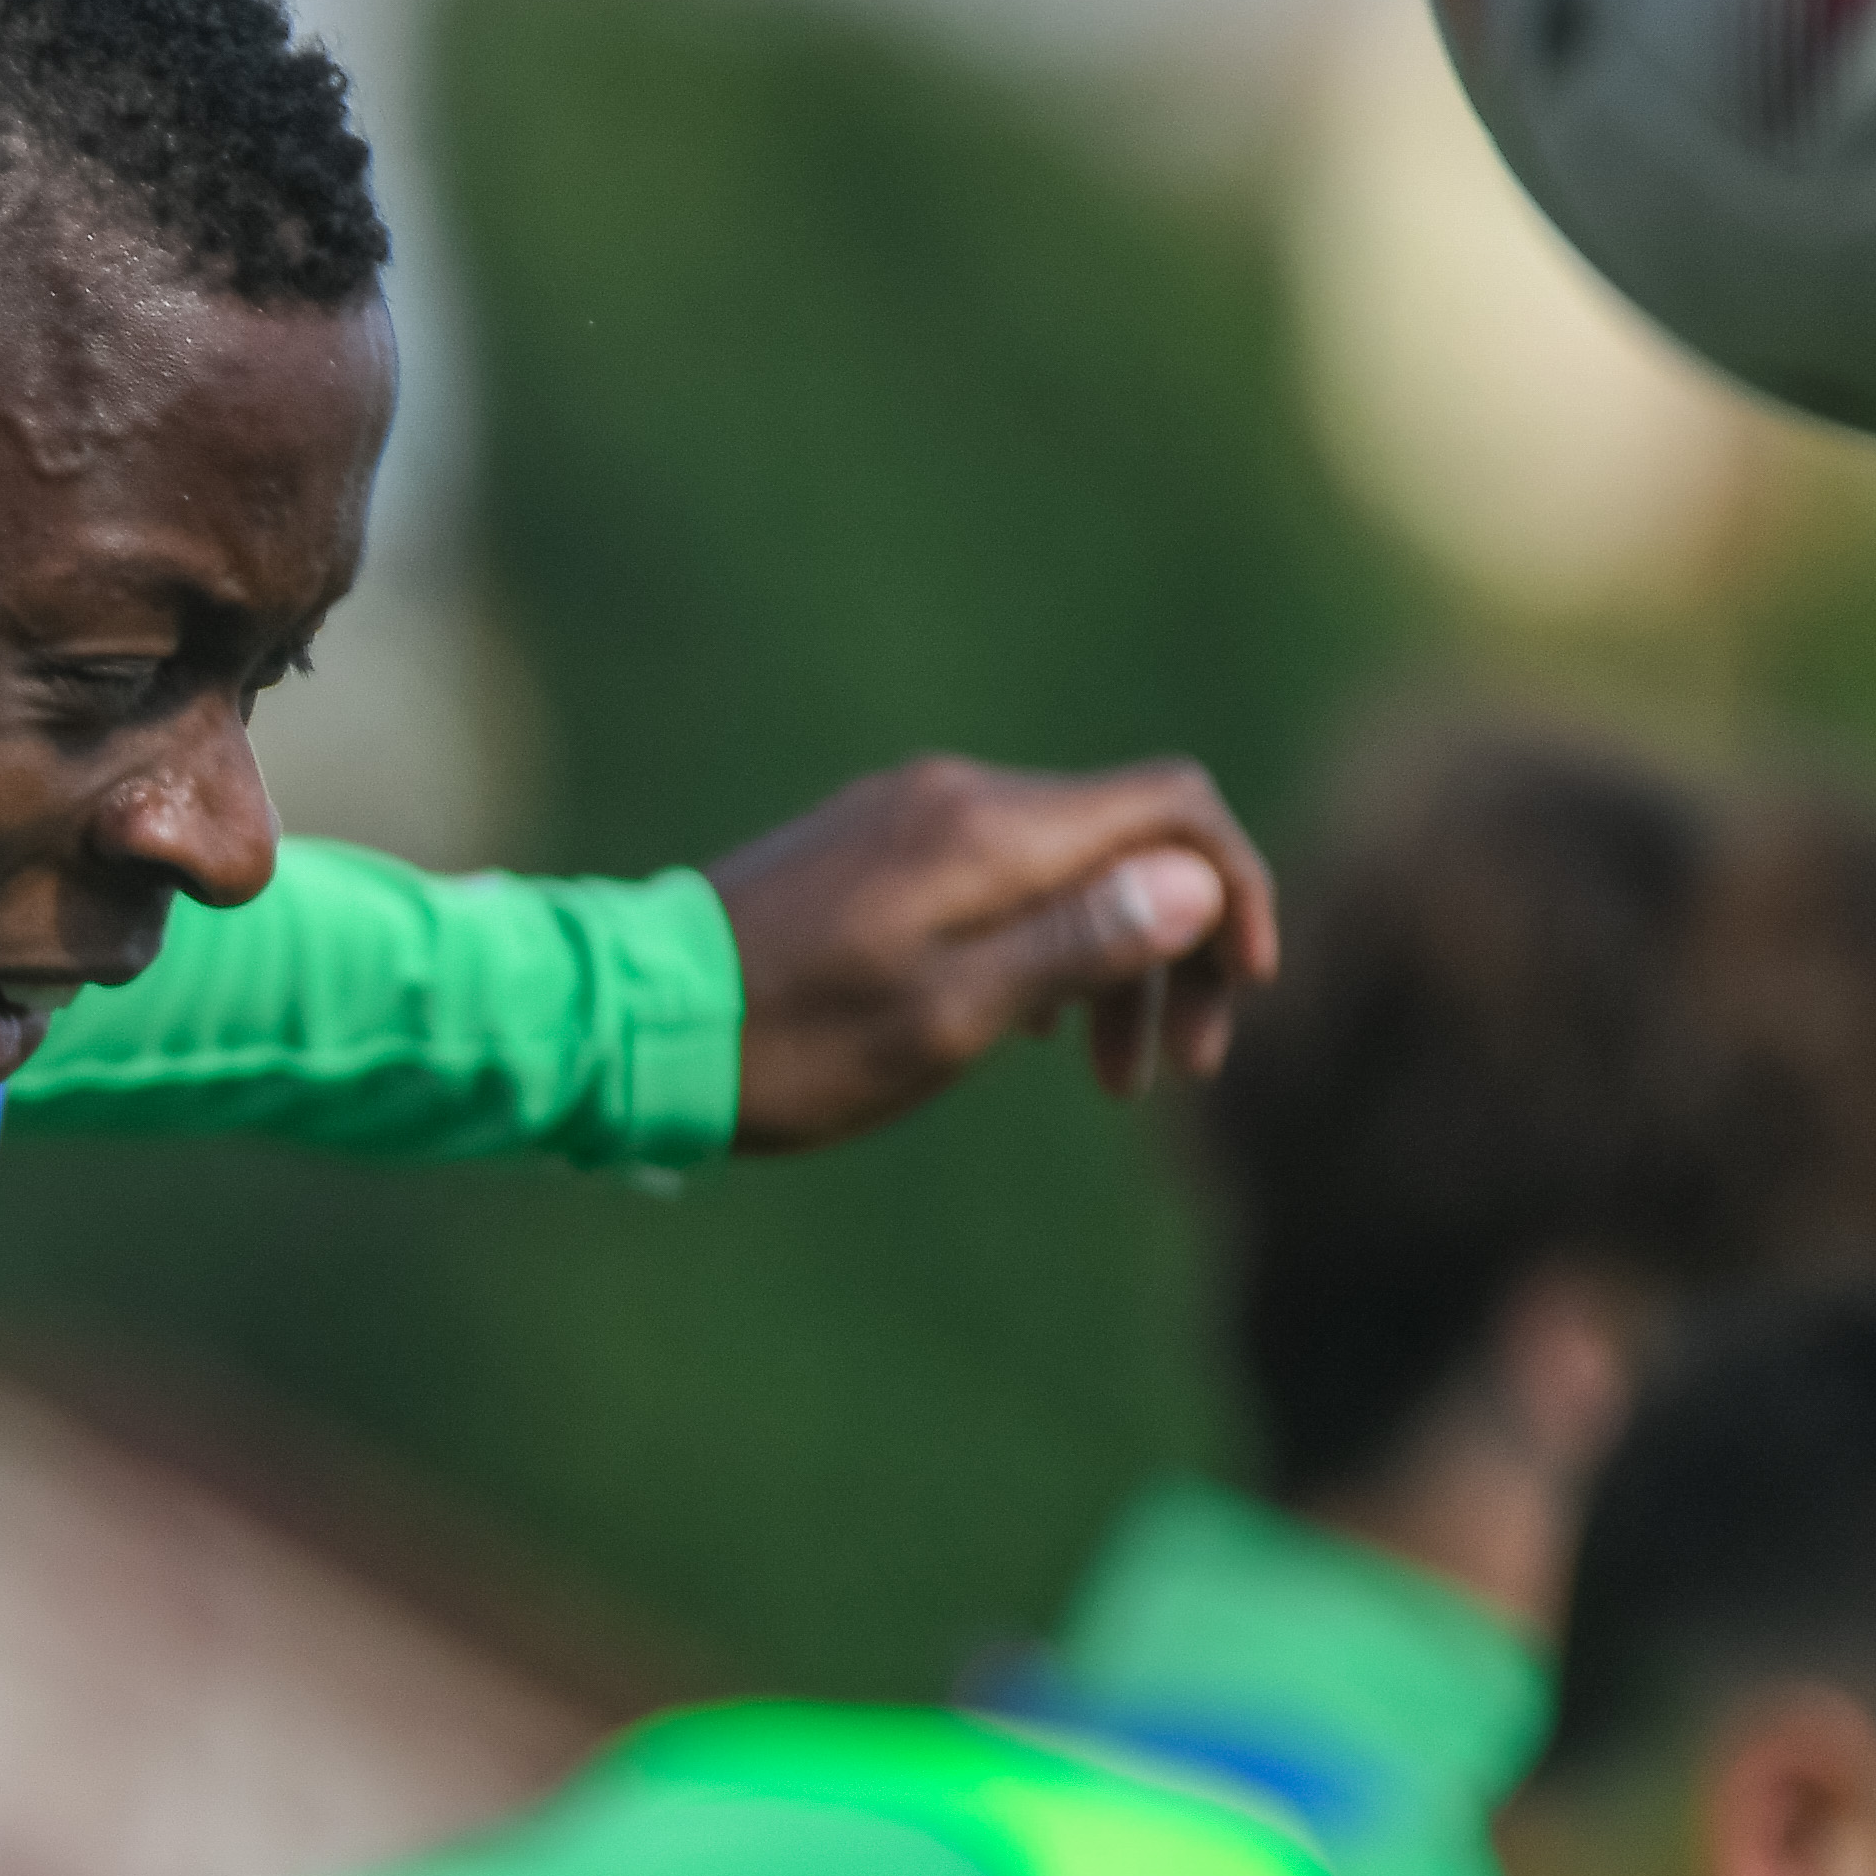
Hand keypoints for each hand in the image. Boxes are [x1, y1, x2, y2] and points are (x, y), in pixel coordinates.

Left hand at [704, 755, 1276, 1154]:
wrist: (632, 1022)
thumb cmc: (793, 1043)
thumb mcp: (951, 1016)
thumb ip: (1077, 943)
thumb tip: (1192, 886)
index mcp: (990, 831)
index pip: (1173, 807)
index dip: (1235, 889)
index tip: (1244, 992)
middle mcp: (959, 796)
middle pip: (1128, 836)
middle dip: (1178, 943)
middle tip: (1174, 1071)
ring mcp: (909, 813)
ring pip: (1064, 860)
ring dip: (1110, 956)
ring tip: (1105, 1079)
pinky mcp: (872, 844)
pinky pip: (999, 873)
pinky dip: (1042, 940)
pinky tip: (1029, 1029)